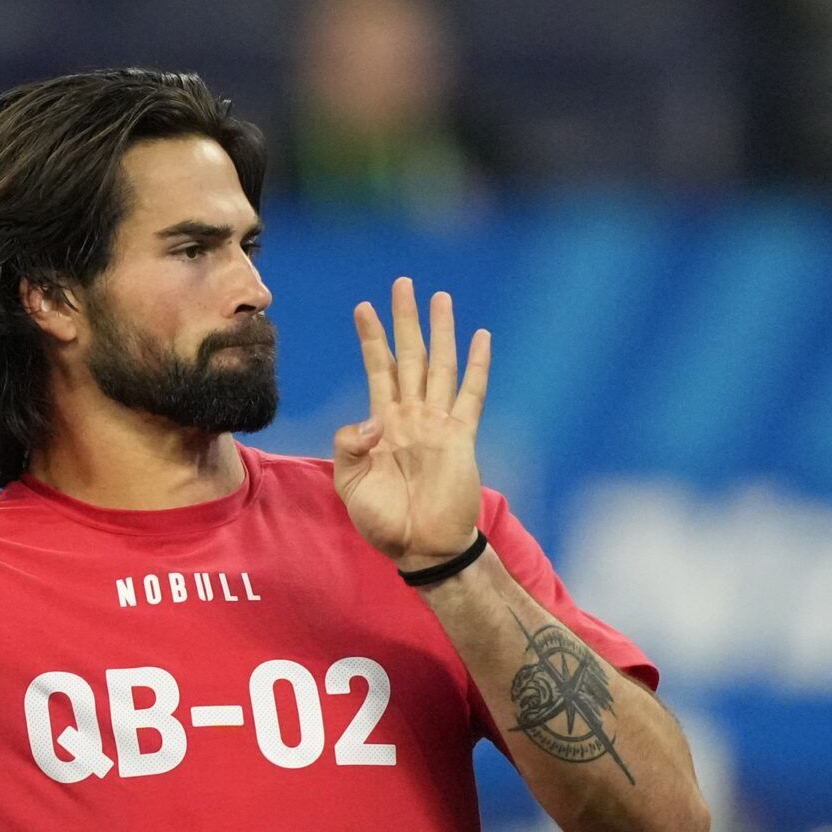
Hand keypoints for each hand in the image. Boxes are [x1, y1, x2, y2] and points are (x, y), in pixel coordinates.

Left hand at [331, 278, 490, 569]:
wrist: (421, 549)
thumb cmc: (384, 522)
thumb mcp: (349, 485)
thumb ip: (349, 447)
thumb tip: (369, 421)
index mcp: (381, 426)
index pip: (377, 370)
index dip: (370, 339)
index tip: (363, 307)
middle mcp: (411, 417)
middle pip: (409, 356)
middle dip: (405, 320)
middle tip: (403, 283)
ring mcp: (437, 425)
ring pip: (440, 366)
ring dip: (440, 332)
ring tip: (440, 297)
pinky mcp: (461, 438)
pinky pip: (470, 395)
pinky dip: (478, 366)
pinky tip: (482, 337)